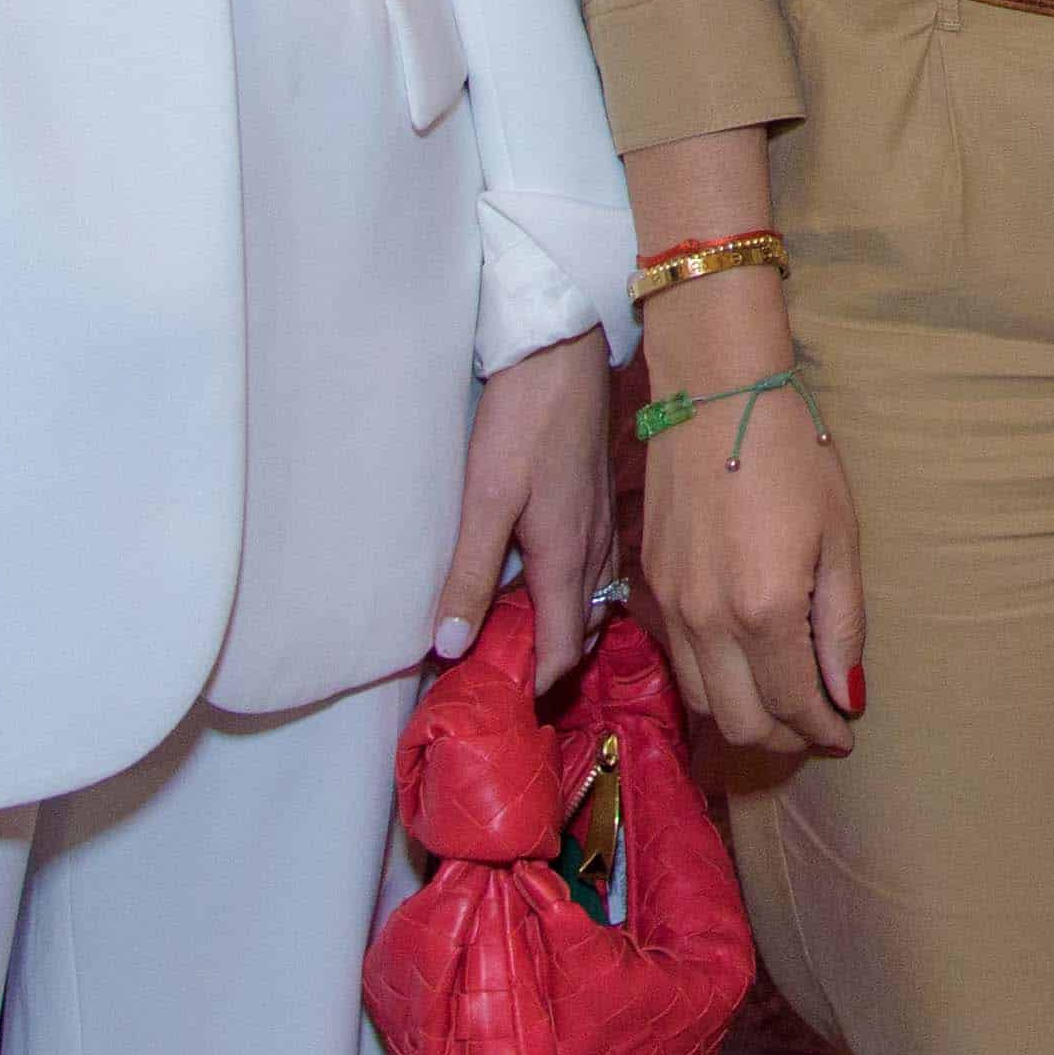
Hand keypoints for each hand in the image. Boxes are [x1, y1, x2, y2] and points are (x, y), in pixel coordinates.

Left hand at [440, 330, 620, 696]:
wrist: (563, 350)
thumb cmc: (523, 420)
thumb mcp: (485, 498)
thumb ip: (471, 573)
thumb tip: (451, 648)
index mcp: (567, 558)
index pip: (563, 646)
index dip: (538, 683)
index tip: (505, 704)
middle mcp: (595, 549)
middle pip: (583, 628)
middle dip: (551, 661)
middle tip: (504, 676)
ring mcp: (602, 523)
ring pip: (591, 598)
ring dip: (561, 626)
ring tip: (516, 637)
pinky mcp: (598, 501)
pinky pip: (593, 569)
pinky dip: (569, 592)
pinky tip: (538, 578)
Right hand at [636, 275, 861, 760]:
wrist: (716, 393)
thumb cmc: (794, 454)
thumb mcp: (839, 538)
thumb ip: (841, 626)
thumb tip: (848, 696)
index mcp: (764, 610)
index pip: (793, 705)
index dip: (824, 732)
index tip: (845, 736)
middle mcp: (708, 621)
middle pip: (740, 723)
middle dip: (784, 737)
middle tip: (816, 724)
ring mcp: (670, 606)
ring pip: (701, 701)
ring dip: (743, 714)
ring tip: (781, 698)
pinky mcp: (650, 585)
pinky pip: (677, 660)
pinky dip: (710, 678)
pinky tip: (741, 658)